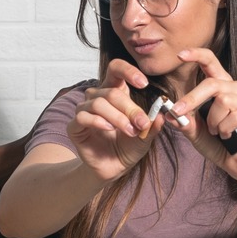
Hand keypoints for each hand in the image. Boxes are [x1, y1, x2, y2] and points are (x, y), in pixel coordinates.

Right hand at [66, 59, 163, 181]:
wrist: (113, 167)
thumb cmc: (128, 146)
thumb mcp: (146, 135)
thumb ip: (152, 124)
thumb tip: (161, 113)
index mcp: (114, 92)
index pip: (115, 69)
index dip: (128, 71)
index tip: (143, 83)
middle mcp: (97, 98)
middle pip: (111, 92)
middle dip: (129, 108)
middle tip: (142, 123)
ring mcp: (84, 111)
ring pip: (97, 103)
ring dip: (117, 117)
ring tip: (130, 131)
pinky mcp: (75, 126)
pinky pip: (83, 116)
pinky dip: (98, 121)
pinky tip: (109, 129)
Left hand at [168, 48, 236, 177]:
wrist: (233, 161)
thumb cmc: (213, 141)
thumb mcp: (192, 130)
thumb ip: (182, 120)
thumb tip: (167, 113)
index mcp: (219, 85)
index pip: (211, 62)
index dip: (196, 55)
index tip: (179, 55)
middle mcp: (236, 89)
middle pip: (213, 83)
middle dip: (192, 99)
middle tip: (178, 113)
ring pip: (224, 101)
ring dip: (212, 121)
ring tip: (215, 131)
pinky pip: (236, 117)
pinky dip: (225, 129)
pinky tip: (227, 136)